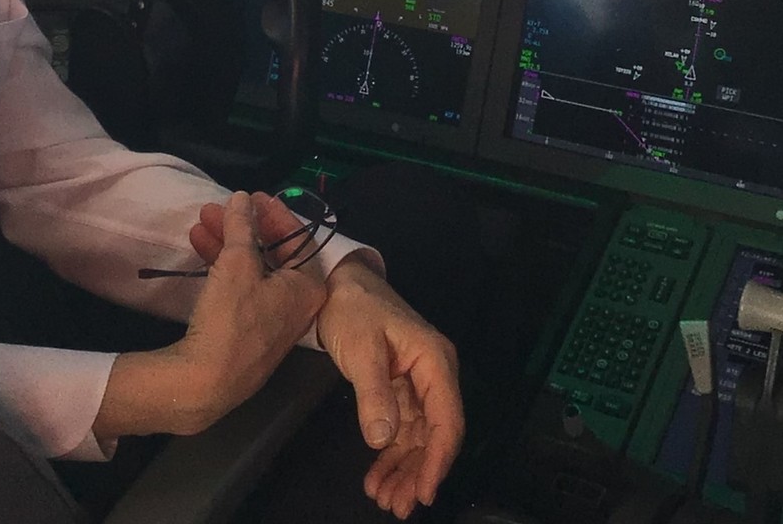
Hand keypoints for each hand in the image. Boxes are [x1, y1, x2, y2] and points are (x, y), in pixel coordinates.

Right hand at [94, 191, 325, 440]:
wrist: (207, 381)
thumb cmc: (233, 318)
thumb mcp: (237, 262)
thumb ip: (242, 226)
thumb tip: (242, 199)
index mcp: (308, 287)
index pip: (298, 239)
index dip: (273, 213)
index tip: (250, 196)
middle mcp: (297, 305)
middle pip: (272, 253)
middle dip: (243, 227)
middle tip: (218, 208)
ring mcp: (272, 321)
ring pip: (253, 270)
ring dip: (228, 243)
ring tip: (200, 222)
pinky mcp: (248, 333)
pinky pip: (242, 288)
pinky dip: (224, 267)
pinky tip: (199, 248)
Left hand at [321, 258, 462, 517]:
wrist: (335, 282)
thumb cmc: (352, 308)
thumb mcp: (361, 349)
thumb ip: (374, 394)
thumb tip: (383, 439)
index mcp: (435, 362)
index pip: (447, 420)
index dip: (438, 460)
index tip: (423, 492)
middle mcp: (433, 375)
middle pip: (434, 435)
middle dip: (418, 473)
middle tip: (397, 506)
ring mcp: (417, 384)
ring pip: (418, 437)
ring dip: (403, 470)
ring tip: (384, 499)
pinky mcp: (399, 389)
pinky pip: (401, 429)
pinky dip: (390, 454)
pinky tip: (377, 476)